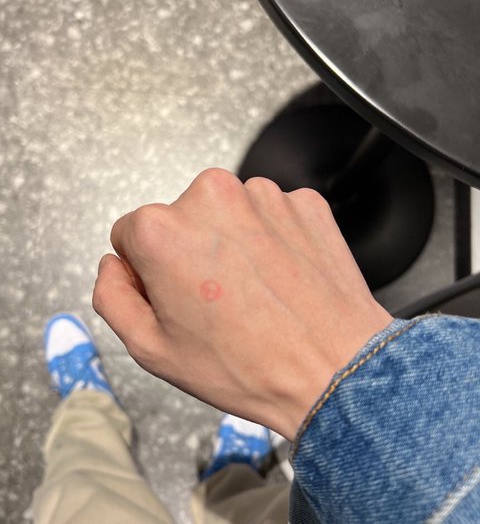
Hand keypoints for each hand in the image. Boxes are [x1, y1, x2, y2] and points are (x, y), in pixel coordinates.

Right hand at [93, 168, 391, 440]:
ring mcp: (264, 195)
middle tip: (218, 300)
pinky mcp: (303, 201)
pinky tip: (282, 278)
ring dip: (233, 243)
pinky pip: (271, 216)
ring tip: (255, 292)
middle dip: (190, 252)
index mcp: (163, 229)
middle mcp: (211, 196)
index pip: (130, 234)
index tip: (176, 296)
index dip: (147, 270)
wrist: (335, 370)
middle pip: (180, 219)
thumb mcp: (151, 350)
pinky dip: (272, 240)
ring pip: (228, 215)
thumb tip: (113, 265)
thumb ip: (112, 296)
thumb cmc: (247, 365)